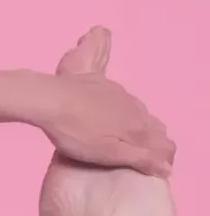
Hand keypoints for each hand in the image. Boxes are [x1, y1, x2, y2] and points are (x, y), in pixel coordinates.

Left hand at [41, 27, 173, 177]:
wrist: (47, 100)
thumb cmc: (76, 133)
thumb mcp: (109, 153)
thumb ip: (141, 158)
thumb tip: (168, 167)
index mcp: (137, 124)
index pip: (161, 140)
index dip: (160, 153)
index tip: (151, 162)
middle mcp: (132, 104)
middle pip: (149, 123)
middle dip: (147, 137)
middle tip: (134, 150)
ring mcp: (115, 89)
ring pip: (133, 105)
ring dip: (131, 118)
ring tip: (119, 130)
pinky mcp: (95, 79)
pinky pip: (112, 73)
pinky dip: (116, 75)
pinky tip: (105, 48)